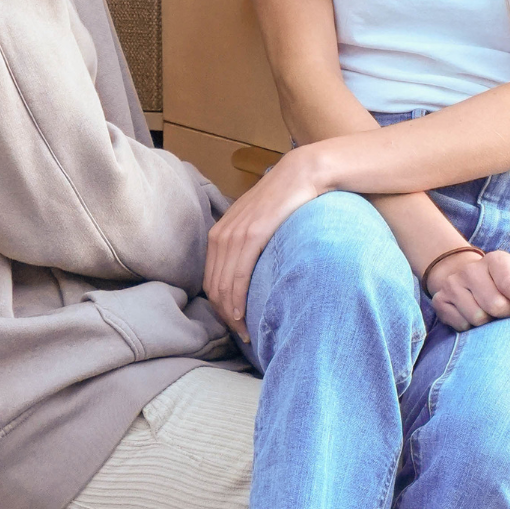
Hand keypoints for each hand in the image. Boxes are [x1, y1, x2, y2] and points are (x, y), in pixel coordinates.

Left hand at [203, 147, 323, 340]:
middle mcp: (221, 235)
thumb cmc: (283, 201)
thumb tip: (249, 271)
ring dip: (231, 315)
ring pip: (223, 287)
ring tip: (245, 332)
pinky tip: (243, 314)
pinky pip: (238, 276)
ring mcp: (235, 235)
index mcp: (219, 234)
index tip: (234, 323)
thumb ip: (247, 243)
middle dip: (224, 316)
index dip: (218, 307)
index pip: (209, 281)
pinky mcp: (252, 235)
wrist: (301, 174)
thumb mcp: (256, 222)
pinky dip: (237, 300)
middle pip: (213, 288)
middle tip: (241, 334)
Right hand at [428, 247, 509, 331]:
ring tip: (490, 313)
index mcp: (497, 260)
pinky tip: (473, 316)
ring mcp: (453, 283)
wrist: (473, 282)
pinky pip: (461, 325)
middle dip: (506, 314)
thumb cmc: (508, 283)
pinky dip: (471, 328)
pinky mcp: (440, 300)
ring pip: (477, 318)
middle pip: (495, 306)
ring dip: (489, 323)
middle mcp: (472, 268)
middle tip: (506, 310)